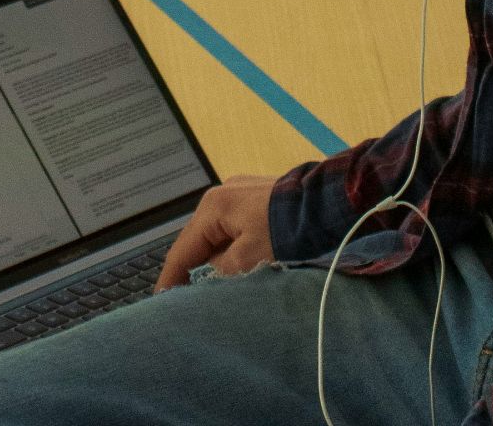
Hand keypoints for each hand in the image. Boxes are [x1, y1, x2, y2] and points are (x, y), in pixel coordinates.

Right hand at [154, 175, 276, 291]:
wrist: (332, 206)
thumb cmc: (287, 232)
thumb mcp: (248, 259)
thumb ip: (219, 271)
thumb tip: (209, 273)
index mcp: (213, 206)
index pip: (183, 249)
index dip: (170, 277)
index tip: (160, 299)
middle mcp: (223, 193)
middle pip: (199, 239)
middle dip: (192, 266)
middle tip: (186, 297)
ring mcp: (243, 192)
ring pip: (219, 233)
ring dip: (216, 256)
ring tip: (213, 283)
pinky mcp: (263, 198)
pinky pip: (237, 227)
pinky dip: (233, 246)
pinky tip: (238, 261)